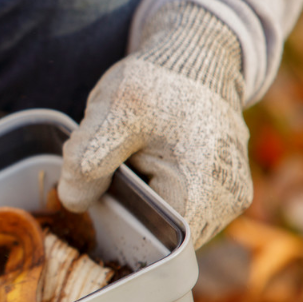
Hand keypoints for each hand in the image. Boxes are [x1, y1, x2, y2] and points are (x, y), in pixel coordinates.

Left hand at [58, 1, 251, 246]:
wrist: (196, 57)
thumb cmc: (157, 83)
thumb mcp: (114, 112)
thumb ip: (88, 160)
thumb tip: (73, 203)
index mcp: (203, 191)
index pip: (151, 244)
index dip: (118, 226)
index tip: (101, 194)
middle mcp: (226, 206)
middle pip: (161, 237)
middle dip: (130, 211)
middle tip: (115, 168)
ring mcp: (229, 200)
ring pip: (170, 225)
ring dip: (144, 202)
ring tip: (136, 160)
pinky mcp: (225, 192)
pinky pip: (182, 209)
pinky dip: (158, 193)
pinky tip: (149, 163)